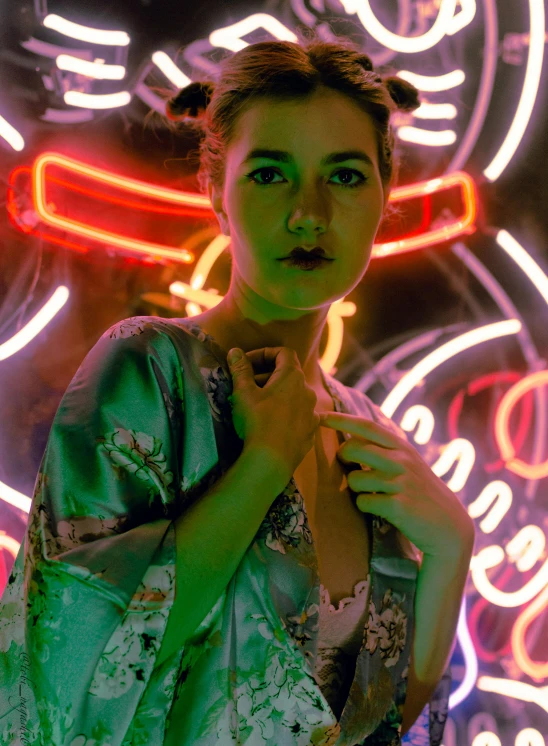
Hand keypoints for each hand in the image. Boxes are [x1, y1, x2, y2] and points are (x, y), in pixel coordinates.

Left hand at [318, 411, 474, 559]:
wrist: (448, 525)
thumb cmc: (420, 492)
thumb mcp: (407, 464)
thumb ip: (383, 451)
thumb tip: (349, 441)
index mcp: (402, 447)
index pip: (367, 427)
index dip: (342, 420)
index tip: (320, 416)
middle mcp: (401, 460)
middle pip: (354, 448)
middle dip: (343, 456)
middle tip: (347, 465)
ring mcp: (400, 482)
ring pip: (354, 479)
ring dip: (356, 488)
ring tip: (373, 494)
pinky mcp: (398, 505)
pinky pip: (363, 502)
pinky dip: (365, 506)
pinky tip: (379, 509)